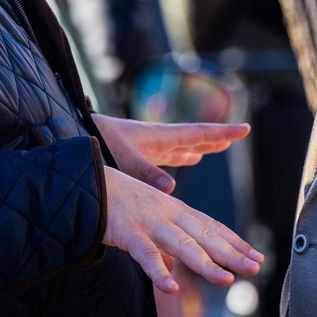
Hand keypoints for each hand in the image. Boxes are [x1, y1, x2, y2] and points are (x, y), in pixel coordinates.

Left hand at [94, 114, 248, 193]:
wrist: (71, 134)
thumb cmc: (96, 143)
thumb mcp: (123, 160)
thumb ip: (146, 174)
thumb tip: (171, 187)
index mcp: (159, 136)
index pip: (197, 133)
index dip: (221, 133)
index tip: (244, 129)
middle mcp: (157, 138)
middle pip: (193, 137)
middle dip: (215, 138)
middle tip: (236, 136)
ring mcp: (148, 145)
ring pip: (182, 146)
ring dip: (200, 147)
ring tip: (215, 148)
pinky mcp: (137, 154)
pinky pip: (168, 155)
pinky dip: (182, 157)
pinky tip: (186, 161)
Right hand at [103, 166, 263, 292]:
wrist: (91, 182)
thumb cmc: (123, 202)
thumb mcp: (153, 218)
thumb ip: (168, 240)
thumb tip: (179, 266)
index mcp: (178, 211)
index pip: (213, 228)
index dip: (236, 243)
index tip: (256, 256)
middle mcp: (170, 215)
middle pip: (206, 237)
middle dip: (232, 253)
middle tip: (255, 267)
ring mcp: (151, 223)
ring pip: (183, 245)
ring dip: (206, 264)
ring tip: (225, 280)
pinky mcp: (130, 233)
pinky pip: (146, 255)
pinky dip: (159, 272)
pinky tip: (171, 288)